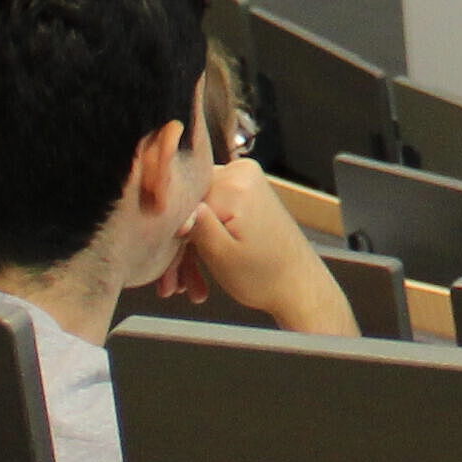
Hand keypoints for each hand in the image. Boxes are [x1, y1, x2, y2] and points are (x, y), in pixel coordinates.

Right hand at [179, 160, 351, 331]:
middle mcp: (240, 174)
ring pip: (197, 215)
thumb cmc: (267, 276)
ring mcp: (244, 183)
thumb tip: (173, 208)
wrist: (298, 287)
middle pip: (188, 207)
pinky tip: (200, 276)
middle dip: (178, 250)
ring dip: (189, 253)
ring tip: (189, 286)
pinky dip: (205, 244)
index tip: (162, 267)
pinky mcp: (245, 196)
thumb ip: (196, 226)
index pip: (181, 201)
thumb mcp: (222, 255)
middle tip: (172, 284)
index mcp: (235, 184)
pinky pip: (211, 215)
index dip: (169, 237)